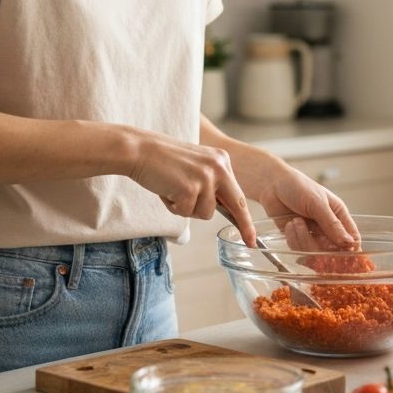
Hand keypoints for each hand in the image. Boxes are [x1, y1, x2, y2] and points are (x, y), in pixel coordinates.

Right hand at [129, 131, 255, 245]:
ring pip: (205, 213)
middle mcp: (219, 167)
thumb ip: (212, 183)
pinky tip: (167, 190)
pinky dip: (174, 207)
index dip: (246, 218)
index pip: (238, 194)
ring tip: (174, 190)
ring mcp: (205, 177)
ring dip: (188, 209)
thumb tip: (224, 209)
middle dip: (244, 226)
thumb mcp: (197, 166)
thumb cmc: (164, 161)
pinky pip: (186, 212)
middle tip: (251, 242)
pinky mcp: (190, 187)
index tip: (252, 237)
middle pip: (237, 205)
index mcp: (222, 160)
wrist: (140, 149)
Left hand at [256, 165, 359, 251]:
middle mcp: (328, 228)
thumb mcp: (317, 203)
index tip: (342, 255)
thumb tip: (350, 243)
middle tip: (310, 232)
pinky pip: (300, 250)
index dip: (350, 249)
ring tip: (296, 221)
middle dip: (321, 245)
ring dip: (304, 239)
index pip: (352, 239)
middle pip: (333, 251)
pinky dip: (294, 239)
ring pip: (315, 252)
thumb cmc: (298, 186)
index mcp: (339, 216)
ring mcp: (313, 234)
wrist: (272, 185)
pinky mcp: (298, 239)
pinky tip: (290, 224)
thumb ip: (332, 224)